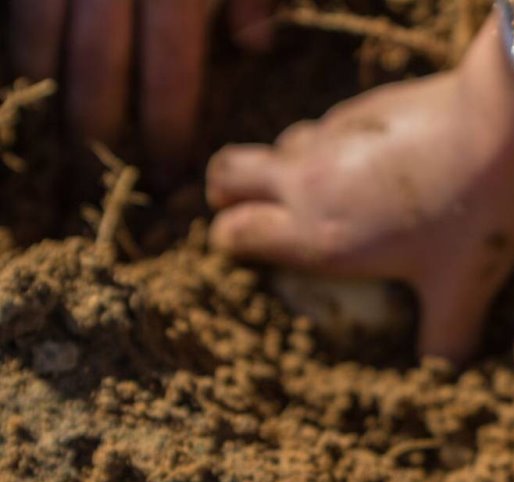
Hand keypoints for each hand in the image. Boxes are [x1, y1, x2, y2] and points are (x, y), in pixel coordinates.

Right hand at [8, 0, 273, 168]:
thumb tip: (255, 45)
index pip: (170, 75)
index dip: (165, 132)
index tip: (166, 179)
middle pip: (99, 71)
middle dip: (99, 137)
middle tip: (100, 192)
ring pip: (42, 48)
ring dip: (46, 106)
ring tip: (52, 158)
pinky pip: (18, 23)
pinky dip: (21, 62)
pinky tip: (28, 98)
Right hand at [205, 14, 513, 360]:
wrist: (502, 126)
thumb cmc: (476, 214)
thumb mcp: (463, 291)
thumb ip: (447, 339)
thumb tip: (444, 375)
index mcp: (317, 233)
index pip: (234, 233)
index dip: (232, 244)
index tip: (250, 256)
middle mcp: (308, 180)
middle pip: (226, 174)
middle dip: (229, 195)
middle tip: (253, 212)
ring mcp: (331, 134)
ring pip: (278, 146)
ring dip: (284, 169)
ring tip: (321, 192)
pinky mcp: (360, 107)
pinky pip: (325, 126)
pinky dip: (329, 145)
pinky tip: (373, 162)